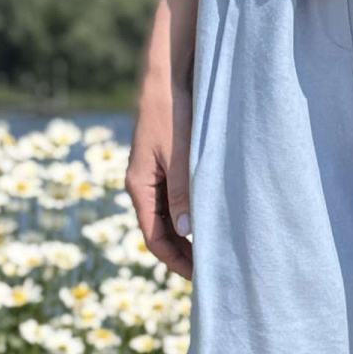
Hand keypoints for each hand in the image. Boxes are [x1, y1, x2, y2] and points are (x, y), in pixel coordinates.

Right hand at [127, 62, 192, 279]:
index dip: (174, 260)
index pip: (154, 237)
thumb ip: (183, 192)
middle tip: (211, 270)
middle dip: (182, 254)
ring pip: (169, 217)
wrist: (165, 77)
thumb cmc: (171, 112)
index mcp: (139, 186)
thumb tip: (187, 233)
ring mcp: (153, 176)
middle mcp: (143, 185)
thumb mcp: (180, 153)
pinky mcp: (165, 165)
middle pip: (160, 232)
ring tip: (214, 250)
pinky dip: (190, 215)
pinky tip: (209, 221)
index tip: (197, 276)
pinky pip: (175, 200)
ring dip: (187, 236)